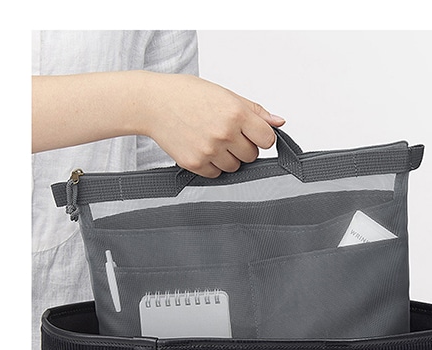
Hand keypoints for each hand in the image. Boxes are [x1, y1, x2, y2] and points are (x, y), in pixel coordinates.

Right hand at [32, 71, 284, 177]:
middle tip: (227, 135)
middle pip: (252, 156)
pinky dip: (213, 165)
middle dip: (244, 147)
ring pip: (235, 167)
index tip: (254, 134)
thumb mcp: (224, 94)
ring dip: (229, 158)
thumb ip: (254, 110)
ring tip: (213, 141)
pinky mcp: (195, 163)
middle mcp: (224, 133)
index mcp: (236, 113)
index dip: (262, 137)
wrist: (152, 103)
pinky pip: (216, 174)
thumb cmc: (187, 95)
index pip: (268, 139)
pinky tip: (202, 149)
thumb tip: (279, 122)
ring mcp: (209, 151)